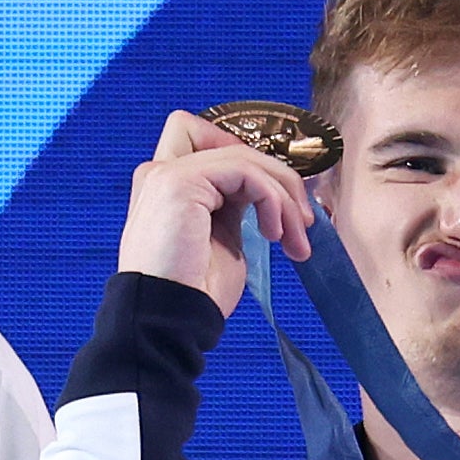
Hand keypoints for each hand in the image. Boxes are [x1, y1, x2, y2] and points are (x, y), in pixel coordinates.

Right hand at [117, 109, 314, 312]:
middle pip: (227, 138)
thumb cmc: (194, 293)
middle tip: (298, 217)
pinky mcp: (181, 183)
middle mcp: (161, 173)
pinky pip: (245, 171)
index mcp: (166, 187)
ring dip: (282, 195)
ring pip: (244, 155)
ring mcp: (168, 175)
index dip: (242, 157)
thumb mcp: (222, 241)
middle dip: (272, 172)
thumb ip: (234, 207)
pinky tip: (273, 234)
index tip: (272, 199)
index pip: (203, 139)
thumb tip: (268, 195)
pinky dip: (271, 199)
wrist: (167, 320)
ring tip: (293, 236)